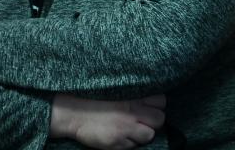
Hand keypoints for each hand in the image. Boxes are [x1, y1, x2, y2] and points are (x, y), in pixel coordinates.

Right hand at [50, 93, 166, 149]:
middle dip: (154, 121)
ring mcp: (126, 128)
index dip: (157, 105)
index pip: (161, 101)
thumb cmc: (94, 99)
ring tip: (133, 130)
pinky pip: (134, 147)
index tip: (150, 107)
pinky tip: (121, 137)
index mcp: (134, 96)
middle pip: (159, 119)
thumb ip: (134, 95)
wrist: (73, 111)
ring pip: (150, 135)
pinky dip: (130, 143)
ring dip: (144, 134)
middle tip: (143, 121)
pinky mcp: (117, 143)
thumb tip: (151, 101)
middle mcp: (133, 112)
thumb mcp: (117, 90)